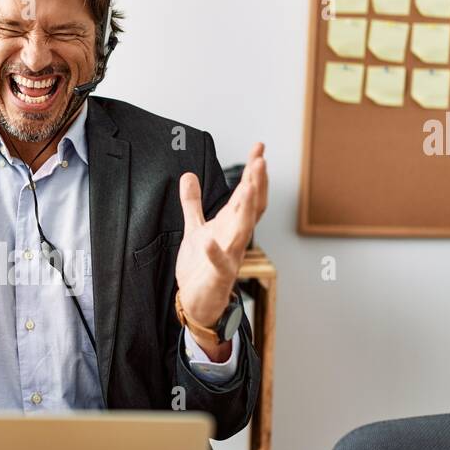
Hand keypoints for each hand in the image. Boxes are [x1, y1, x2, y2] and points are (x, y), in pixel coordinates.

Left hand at [175, 144, 268, 344]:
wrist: (196, 302)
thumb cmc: (200, 266)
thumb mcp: (194, 228)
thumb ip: (193, 203)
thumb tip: (188, 175)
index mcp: (231, 224)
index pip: (248, 193)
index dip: (254, 171)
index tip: (259, 147)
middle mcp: (236, 237)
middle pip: (252, 207)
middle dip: (257, 184)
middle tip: (261, 160)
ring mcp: (231, 256)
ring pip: (244, 230)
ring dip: (247, 209)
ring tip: (248, 187)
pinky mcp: (219, 275)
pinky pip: (219, 263)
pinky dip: (214, 252)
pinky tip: (207, 240)